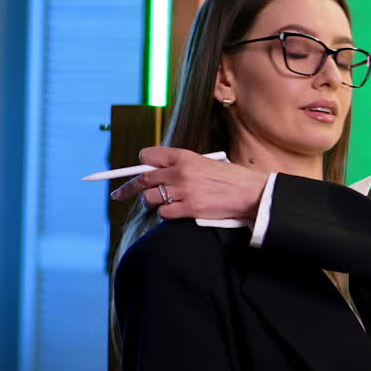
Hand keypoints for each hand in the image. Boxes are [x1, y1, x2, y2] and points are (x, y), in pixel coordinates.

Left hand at [109, 146, 268, 220]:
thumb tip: (159, 173)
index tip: (134, 171)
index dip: (141, 164)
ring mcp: (183, 191)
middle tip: (118, 194)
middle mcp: (180, 172)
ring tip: (165, 203)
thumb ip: (182, 166)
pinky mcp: (189, 209)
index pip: (147, 156)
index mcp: (184, 156)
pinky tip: (178, 211)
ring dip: (154, 203)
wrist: (251, 193)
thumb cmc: (231, 179)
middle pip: (142, 179)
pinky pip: (164, 214)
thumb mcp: (205, 163)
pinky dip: (168, 214)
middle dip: (128, 188)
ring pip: (151, 198)